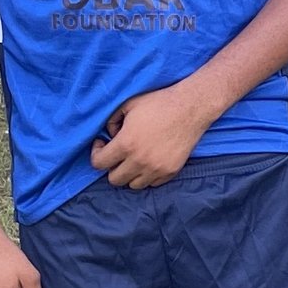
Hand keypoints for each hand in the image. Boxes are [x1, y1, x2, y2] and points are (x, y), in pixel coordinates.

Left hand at [92, 81, 215, 189]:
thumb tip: (109, 135)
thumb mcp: (128, 105)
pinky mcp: (171, 171)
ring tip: (134, 159)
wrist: (190, 108)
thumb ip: (111, 121)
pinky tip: (149, 161)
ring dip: (130, 173)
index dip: (96, 153)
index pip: (98, 164)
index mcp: (125, 144)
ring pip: (133, 185)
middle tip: (118, 153)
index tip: (103, 144)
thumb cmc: (158, 103)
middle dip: (112, 166)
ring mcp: (156, 169)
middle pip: (114, 179)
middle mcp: (139, 161)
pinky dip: (147, 175)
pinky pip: (152, 183)